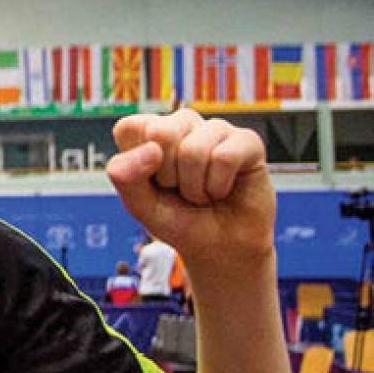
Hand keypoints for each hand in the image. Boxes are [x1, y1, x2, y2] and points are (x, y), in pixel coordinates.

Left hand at [106, 109, 274, 265]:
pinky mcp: (246, 141)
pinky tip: (221, 191)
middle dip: (168, 176)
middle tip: (179, 189)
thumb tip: (152, 148)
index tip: (151, 182)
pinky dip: (218, 186)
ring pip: (194, 149)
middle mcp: (181, 125)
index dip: (136, 163)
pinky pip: (225, 157)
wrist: (221, 247)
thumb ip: (127, 178)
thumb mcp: (141, 206)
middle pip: (161, 133)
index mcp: (149, 134)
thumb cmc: (179, 221)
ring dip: (195, 187)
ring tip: (201, 193)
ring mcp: (214, 129)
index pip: (129, 128)